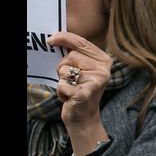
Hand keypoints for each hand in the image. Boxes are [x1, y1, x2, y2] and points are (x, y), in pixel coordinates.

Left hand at [48, 31, 112, 155]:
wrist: (84, 117)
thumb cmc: (80, 89)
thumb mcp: (83, 69)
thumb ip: (77, 53)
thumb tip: (57, 38)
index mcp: (105, 61)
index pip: (82, 43)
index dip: (64, 38)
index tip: (50, 39)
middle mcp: (103, 71)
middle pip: (71, 56)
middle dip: (64, 66)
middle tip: (72, 79)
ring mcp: (95, 83)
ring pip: (64, 70)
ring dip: (62, 80)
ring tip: (72, 88)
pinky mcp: (83, 94)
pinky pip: (61, 85)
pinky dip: (61, 92)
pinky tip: (69, 97)